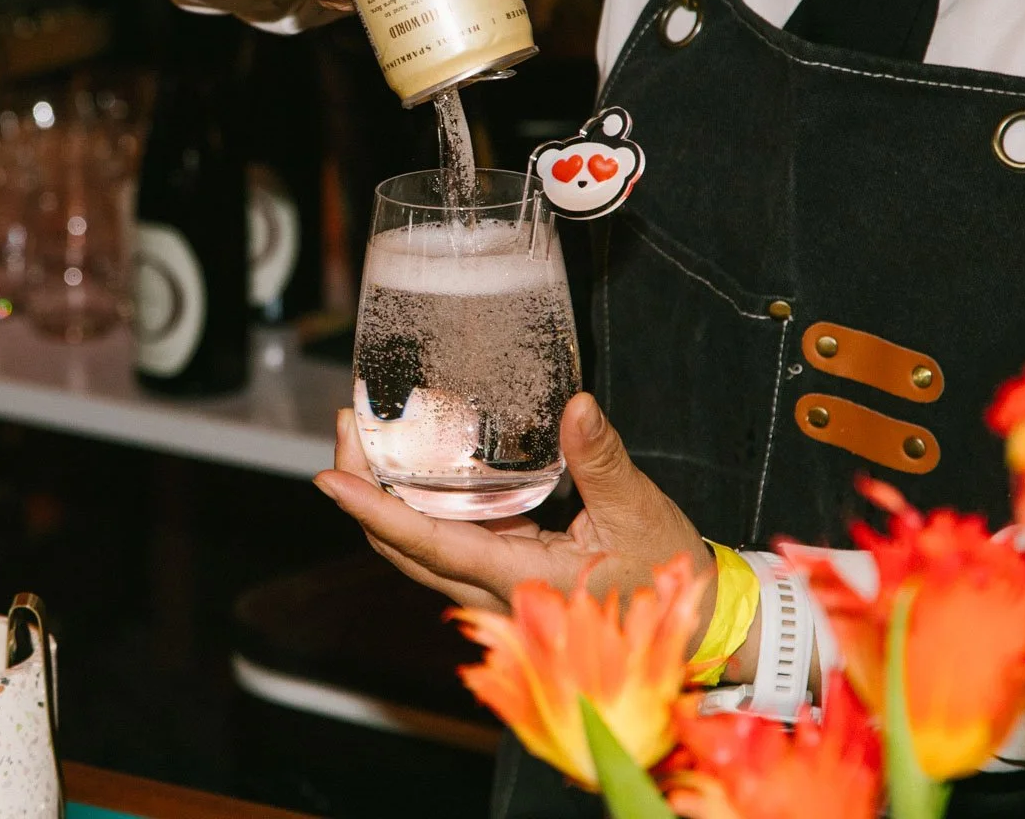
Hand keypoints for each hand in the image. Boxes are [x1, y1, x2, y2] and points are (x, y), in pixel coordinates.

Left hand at [315, 393, 712, 623]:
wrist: (695, 619)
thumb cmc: (667, 570)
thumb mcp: (640, 511)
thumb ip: (602, 460)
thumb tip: (575, 406)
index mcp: (519, 580)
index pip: (428, 545)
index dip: (374, 512)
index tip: (329, 479)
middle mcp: (493, 588)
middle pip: (402, 547)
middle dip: (363, 491)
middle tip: (346, 425)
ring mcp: (493, 583)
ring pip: (417, 547)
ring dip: (383, 497)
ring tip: (364, 433)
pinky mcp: (502, 569)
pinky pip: (442, 541)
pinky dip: (415, 505)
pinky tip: (410, 462)